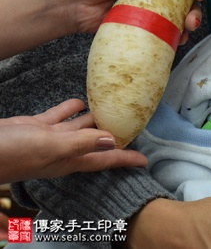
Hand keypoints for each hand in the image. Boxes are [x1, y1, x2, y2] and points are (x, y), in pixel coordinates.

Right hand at [0, 99, 146, 183]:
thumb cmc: (12, 153)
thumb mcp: (50, 147)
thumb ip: (80, 142)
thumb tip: (110, 140)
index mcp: (70, 158)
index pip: (105, 159)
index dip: (125, 159)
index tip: (145, 161)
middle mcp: (65, 149)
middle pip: (97, 142)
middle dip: (114, 135)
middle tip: (134, 123)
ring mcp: (51, 137)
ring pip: (80, 126)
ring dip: (95, 118)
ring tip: (114, 106)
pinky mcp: (38, 126)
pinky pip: (60, 116)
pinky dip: (72, 108)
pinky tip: (82, 100)